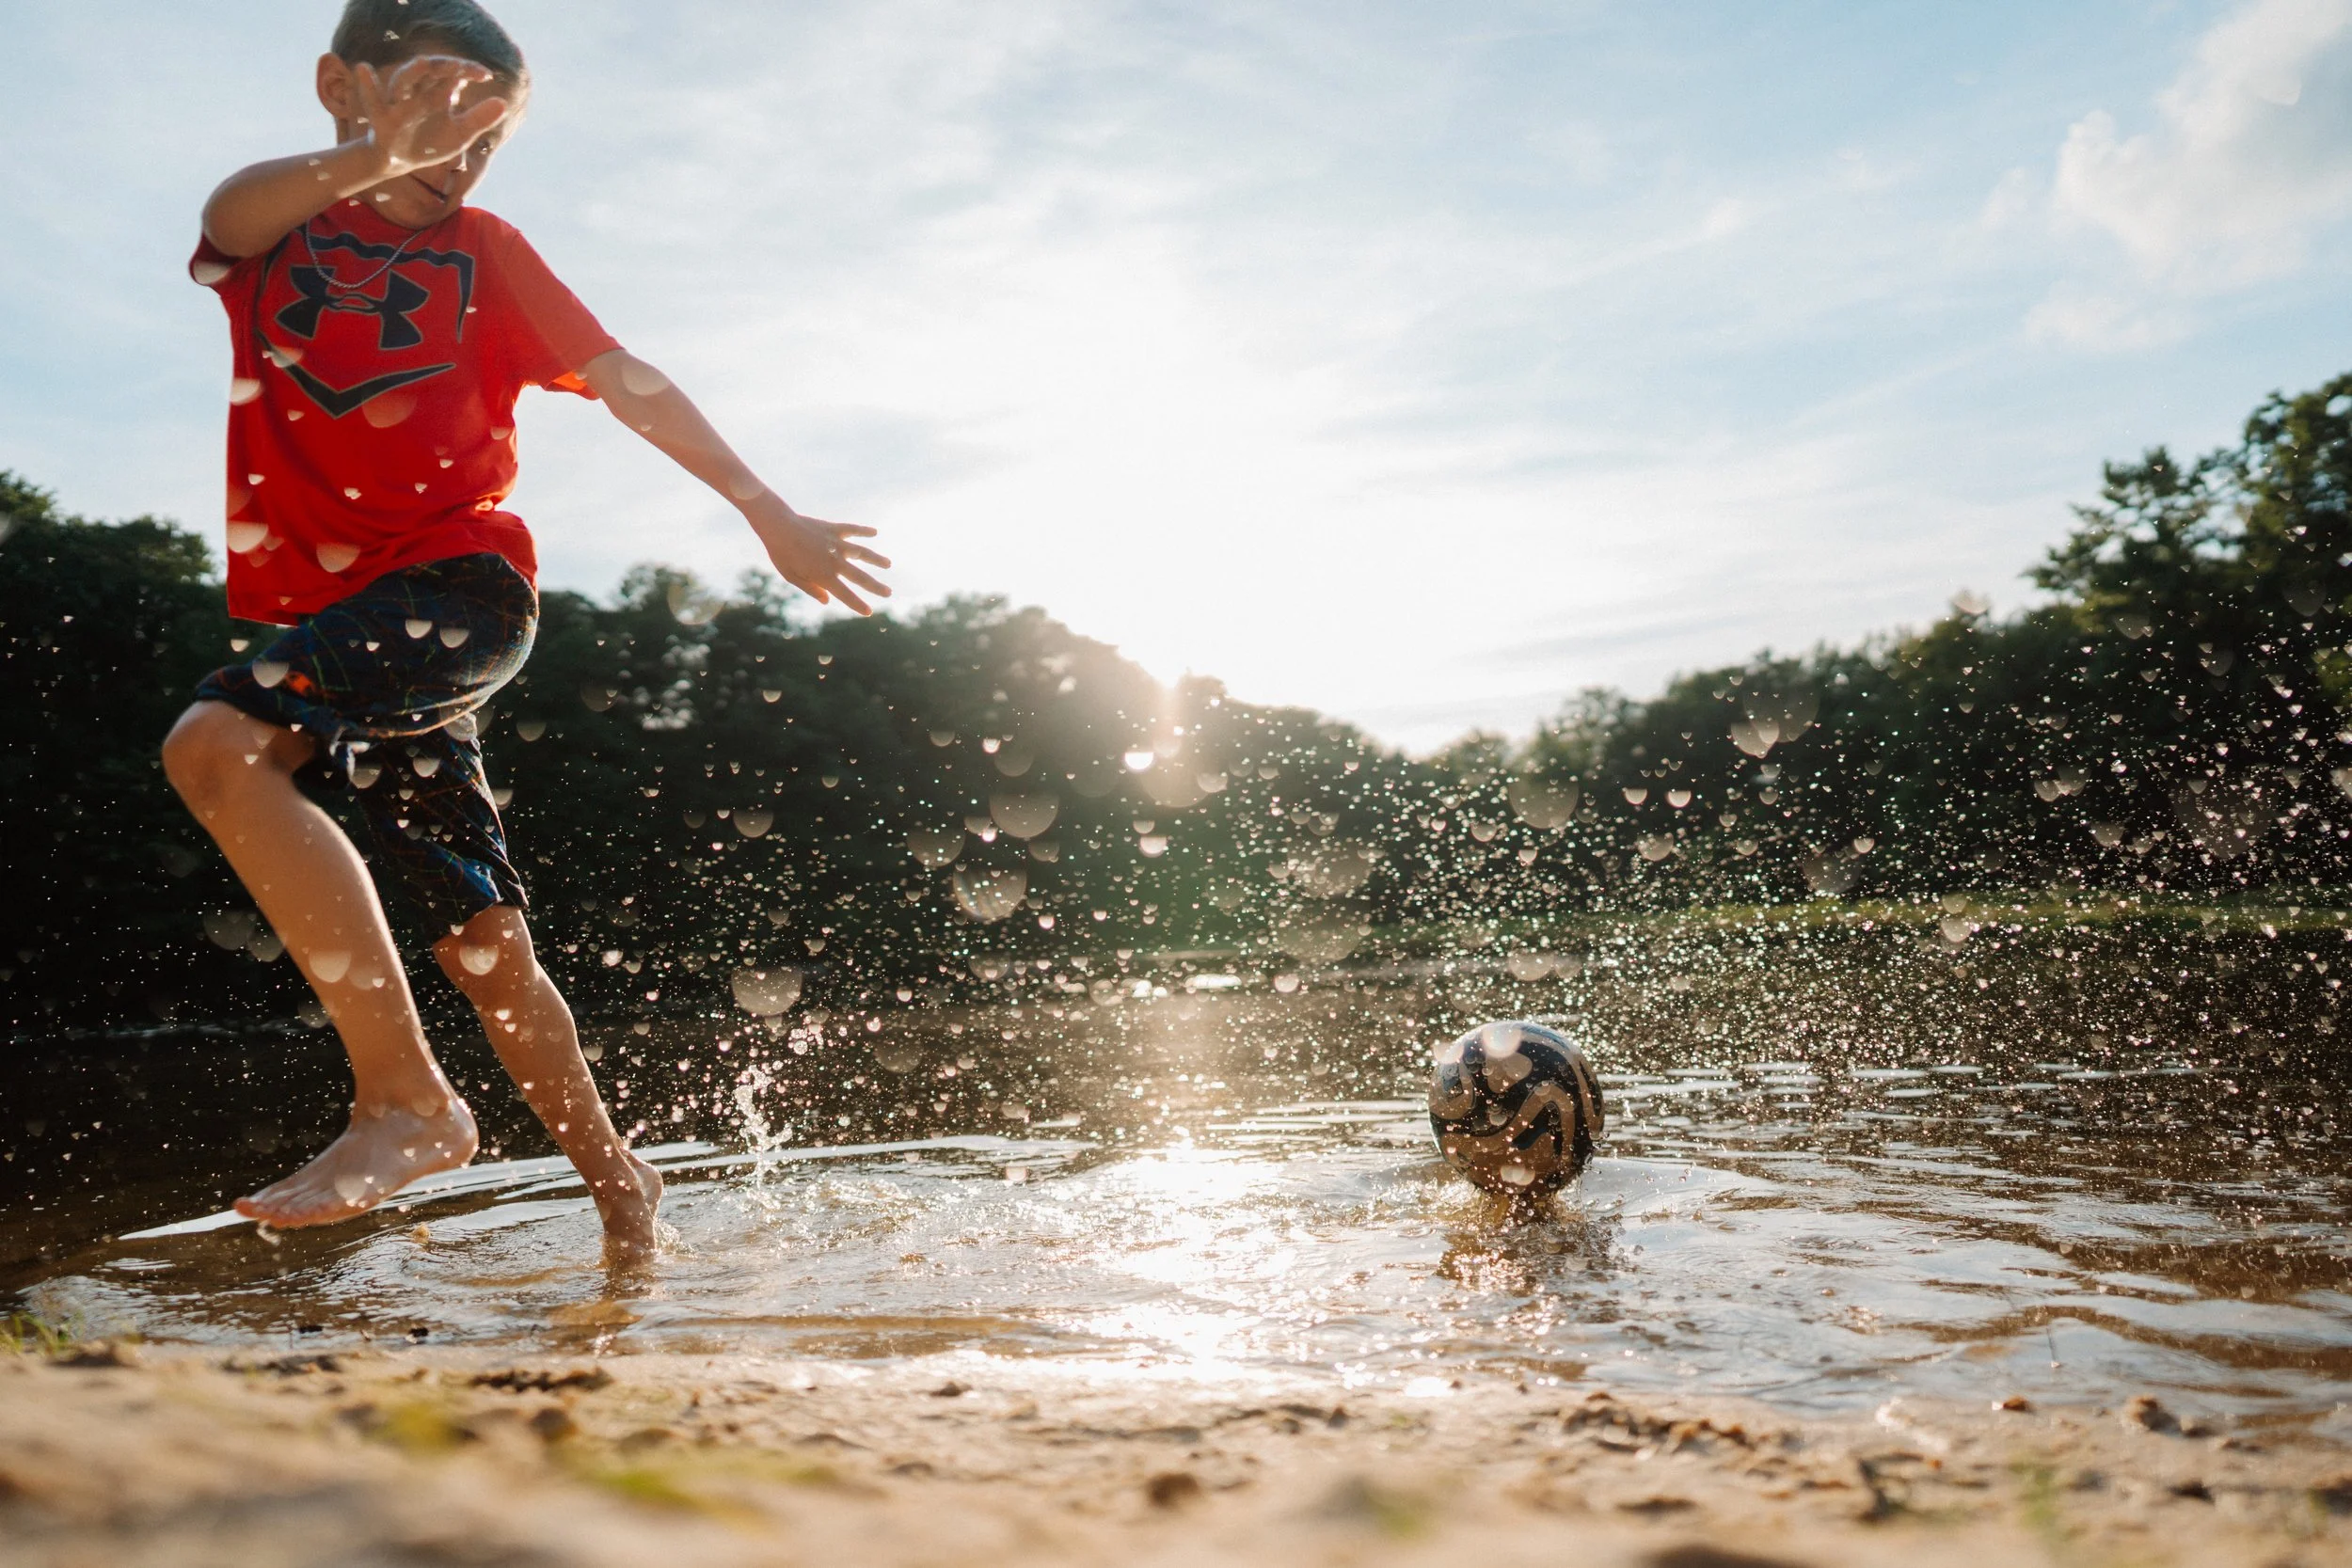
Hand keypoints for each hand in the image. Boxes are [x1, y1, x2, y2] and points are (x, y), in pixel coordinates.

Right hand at [351, 55, 511, 177]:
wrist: (401, 162)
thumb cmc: (431, 143)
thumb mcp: (460, 134)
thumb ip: (479, 119)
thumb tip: (503, 103)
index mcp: (439, 93)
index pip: (455, 74)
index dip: (469, 71)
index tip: (486, 76)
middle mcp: (419, 92)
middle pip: (430, 72)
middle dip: (444, 67)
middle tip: (460, 66)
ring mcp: (399, 103)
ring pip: (403, 81)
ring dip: (411, 72)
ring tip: (421, 63)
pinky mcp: (382, 117)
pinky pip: (374, 100)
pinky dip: (367, 85)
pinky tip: (363, 68)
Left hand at [743, 494, 891, 614]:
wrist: (778, 526)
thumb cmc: (781, 553)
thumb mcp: (791, 576)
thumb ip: (811, 589)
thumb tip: (827, 601)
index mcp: (824, 576)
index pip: (846, 595)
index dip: (858, 605)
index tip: (869, 612)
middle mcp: (835, 561)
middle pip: (860, 577)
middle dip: (875, 587)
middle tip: (888, 593)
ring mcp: (836, 544)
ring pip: (862, 553)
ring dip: (876, 559)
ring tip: (888, 564)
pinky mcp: (833, 529)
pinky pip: (852, 530)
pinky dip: (864, 531)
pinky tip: (874, 532)